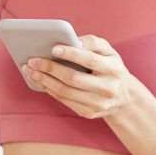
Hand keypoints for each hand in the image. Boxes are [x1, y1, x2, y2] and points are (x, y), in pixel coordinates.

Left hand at [21, 34, 139, 119]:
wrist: (125, 98)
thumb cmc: (110, 68)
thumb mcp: (109, 52)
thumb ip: (93, 43)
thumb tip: (71, 41)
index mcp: (114, 69)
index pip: (91, 60)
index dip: (71, 54)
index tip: (53, 49)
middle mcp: (108, 88)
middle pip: (74, 79)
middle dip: (50, 69)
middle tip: (32, 61)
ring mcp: (99, 103)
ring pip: (66, 92)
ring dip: (45, 81)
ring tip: (30, 71)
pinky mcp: (89, 113)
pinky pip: (65, 101)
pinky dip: (50, 90)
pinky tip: (40, 81)